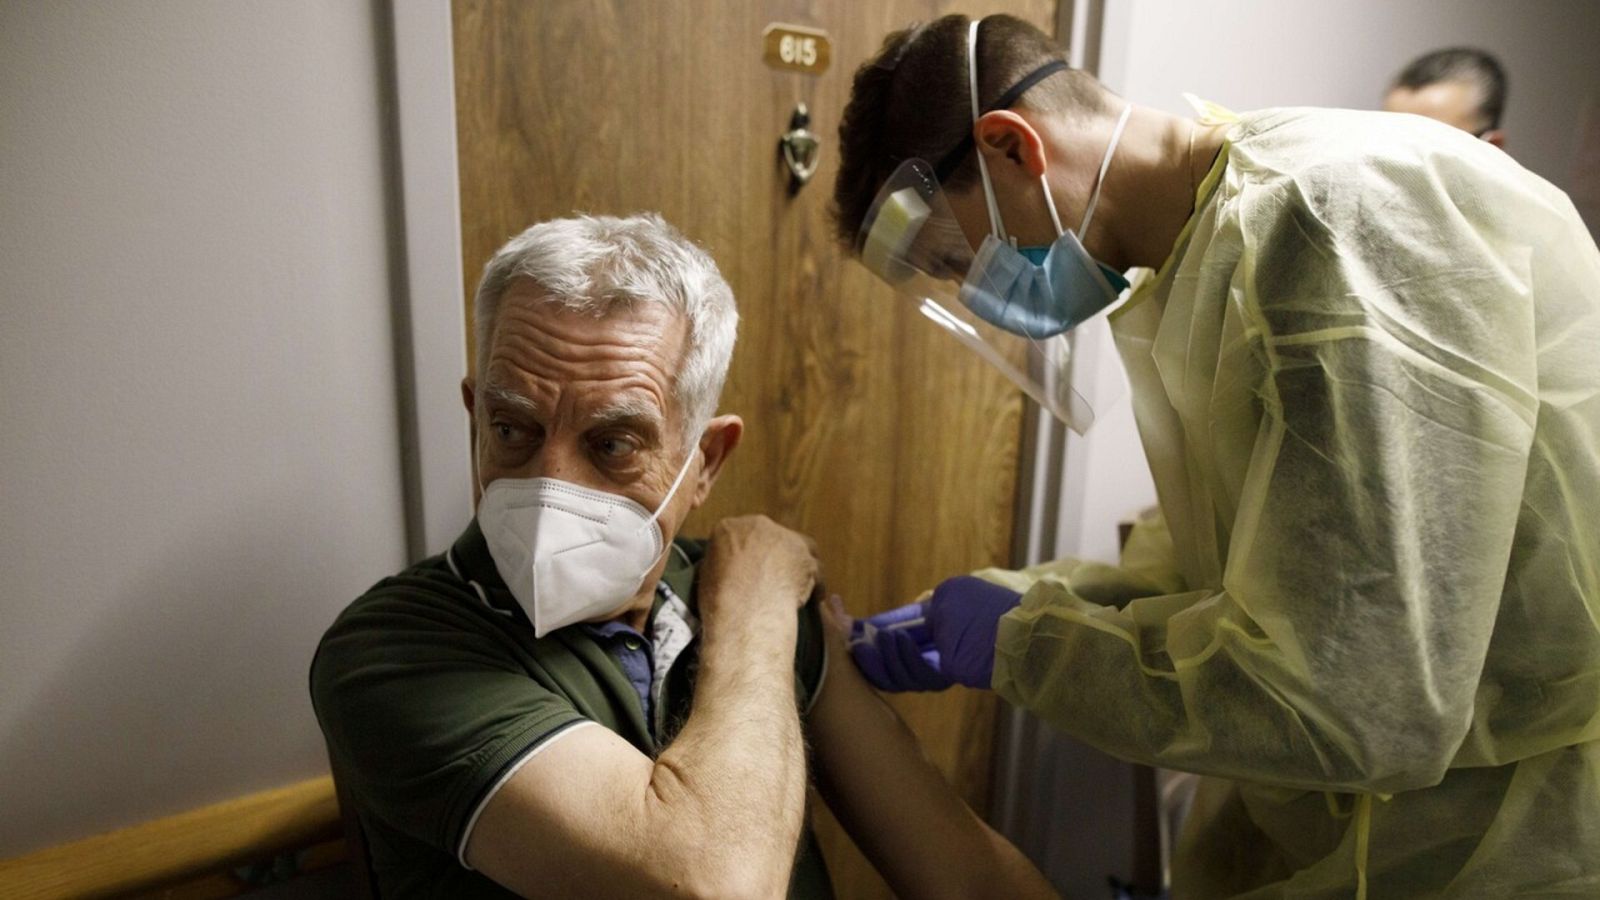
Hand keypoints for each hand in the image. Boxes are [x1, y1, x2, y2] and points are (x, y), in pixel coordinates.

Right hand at [698, 515, 818, 623]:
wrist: (746, 610)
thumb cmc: (719, 598)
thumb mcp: (706, 576)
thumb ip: (718, 564)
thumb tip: (722, 569)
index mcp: (729, 528)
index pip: (739, 535)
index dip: (746, 553)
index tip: (747, 569)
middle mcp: (759, 525)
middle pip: (770, 538)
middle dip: (771, 556)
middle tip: (770, 579)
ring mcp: (786, 538)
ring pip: (796, 549)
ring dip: (795, 565)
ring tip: (793, 588)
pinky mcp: (806, 557)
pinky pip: (815, 569)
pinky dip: (815, 583)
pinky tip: (814, 598)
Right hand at [845, 576, 1020, 690]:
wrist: (1024, 630)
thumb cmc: (989, 608)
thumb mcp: (950, 595)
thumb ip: (922, 611)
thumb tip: (894, 625)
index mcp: (938, 625)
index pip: (897, 631)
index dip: (871, 631)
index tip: (844, 624)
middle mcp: (938, 649)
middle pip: (894, 656)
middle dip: (870, 648)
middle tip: (847, 638)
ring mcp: (945, 663)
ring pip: (902, 669)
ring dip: (883, 655)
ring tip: (869, 640)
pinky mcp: (951, 673)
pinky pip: (917, 672)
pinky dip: (903, 659)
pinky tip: (893, 642)